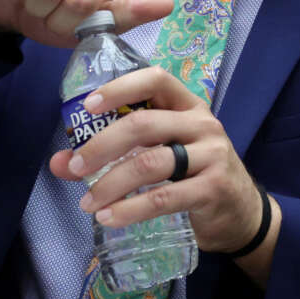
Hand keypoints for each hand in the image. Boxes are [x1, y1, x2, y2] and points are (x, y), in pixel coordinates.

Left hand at [49, 66, 276, 255]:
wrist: (240, 212)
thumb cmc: (194, 175)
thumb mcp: (162, 155)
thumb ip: (114, 154)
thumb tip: (59, 162)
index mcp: (189, 106)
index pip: (157, 80)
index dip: (120, 88)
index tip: (88, 106)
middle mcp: (203, 123)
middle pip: (144, 124)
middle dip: (101, 145)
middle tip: (75, 166)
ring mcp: (212, 154)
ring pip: (151, 163)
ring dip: (111, 184)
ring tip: (88, 203)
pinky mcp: (213, 187)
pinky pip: (164, 197)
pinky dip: (130, 209)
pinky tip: (109, 218)